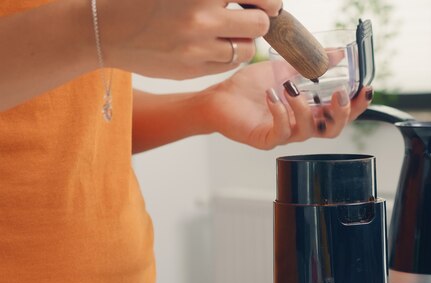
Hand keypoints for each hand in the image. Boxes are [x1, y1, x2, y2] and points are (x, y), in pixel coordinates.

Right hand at [99, 0, 280, 78]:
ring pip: (246, 49)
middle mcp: (201, 19)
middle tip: (249, 15)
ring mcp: (196, 48)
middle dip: (259, 19)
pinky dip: (228, 55)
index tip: (269, 3)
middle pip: (259, 24)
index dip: (269, 1)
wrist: (104, 28)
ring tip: (228, 31)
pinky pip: (228, 65)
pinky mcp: (191, 70)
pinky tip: (214, 45)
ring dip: (243, 39)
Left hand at [192, 61, 372, 149]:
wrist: (220, 97)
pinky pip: (281, 132)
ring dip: (303, 108)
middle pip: (332, 131)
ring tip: (291, 88)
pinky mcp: (266, 139)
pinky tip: (272, 95)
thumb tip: (337, 52)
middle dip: (341, 114)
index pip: (339, 113)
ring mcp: (284, 134)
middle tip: (340, 95)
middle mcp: (300, 125)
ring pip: (307, 131)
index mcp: (308, 110)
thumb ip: (311, 63)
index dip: (356, 106)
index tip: (365, 90)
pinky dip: (280, 112)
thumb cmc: (250, 87)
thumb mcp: (284, 69)